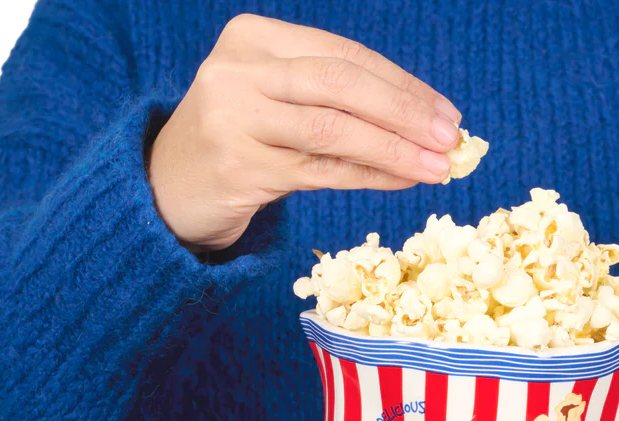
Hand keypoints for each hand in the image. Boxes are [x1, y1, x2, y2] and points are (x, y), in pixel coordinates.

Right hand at [148, 14, 462, 250]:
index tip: (446, 111)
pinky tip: (403, 181)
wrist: (168, 185)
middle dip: (405, 111)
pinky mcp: (238, 167)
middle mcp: (238, 70)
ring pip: (332, 129)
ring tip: (437, 166)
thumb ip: (337, 100)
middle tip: (450, 137)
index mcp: (253, 37)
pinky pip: (320, 170)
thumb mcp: (279, 100)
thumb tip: (429, 124)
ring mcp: (233, 118)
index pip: (344, 55)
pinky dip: (369, 175)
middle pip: (341, 84)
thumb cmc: (241, 139)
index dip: (402, 84)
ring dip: (394, 149)